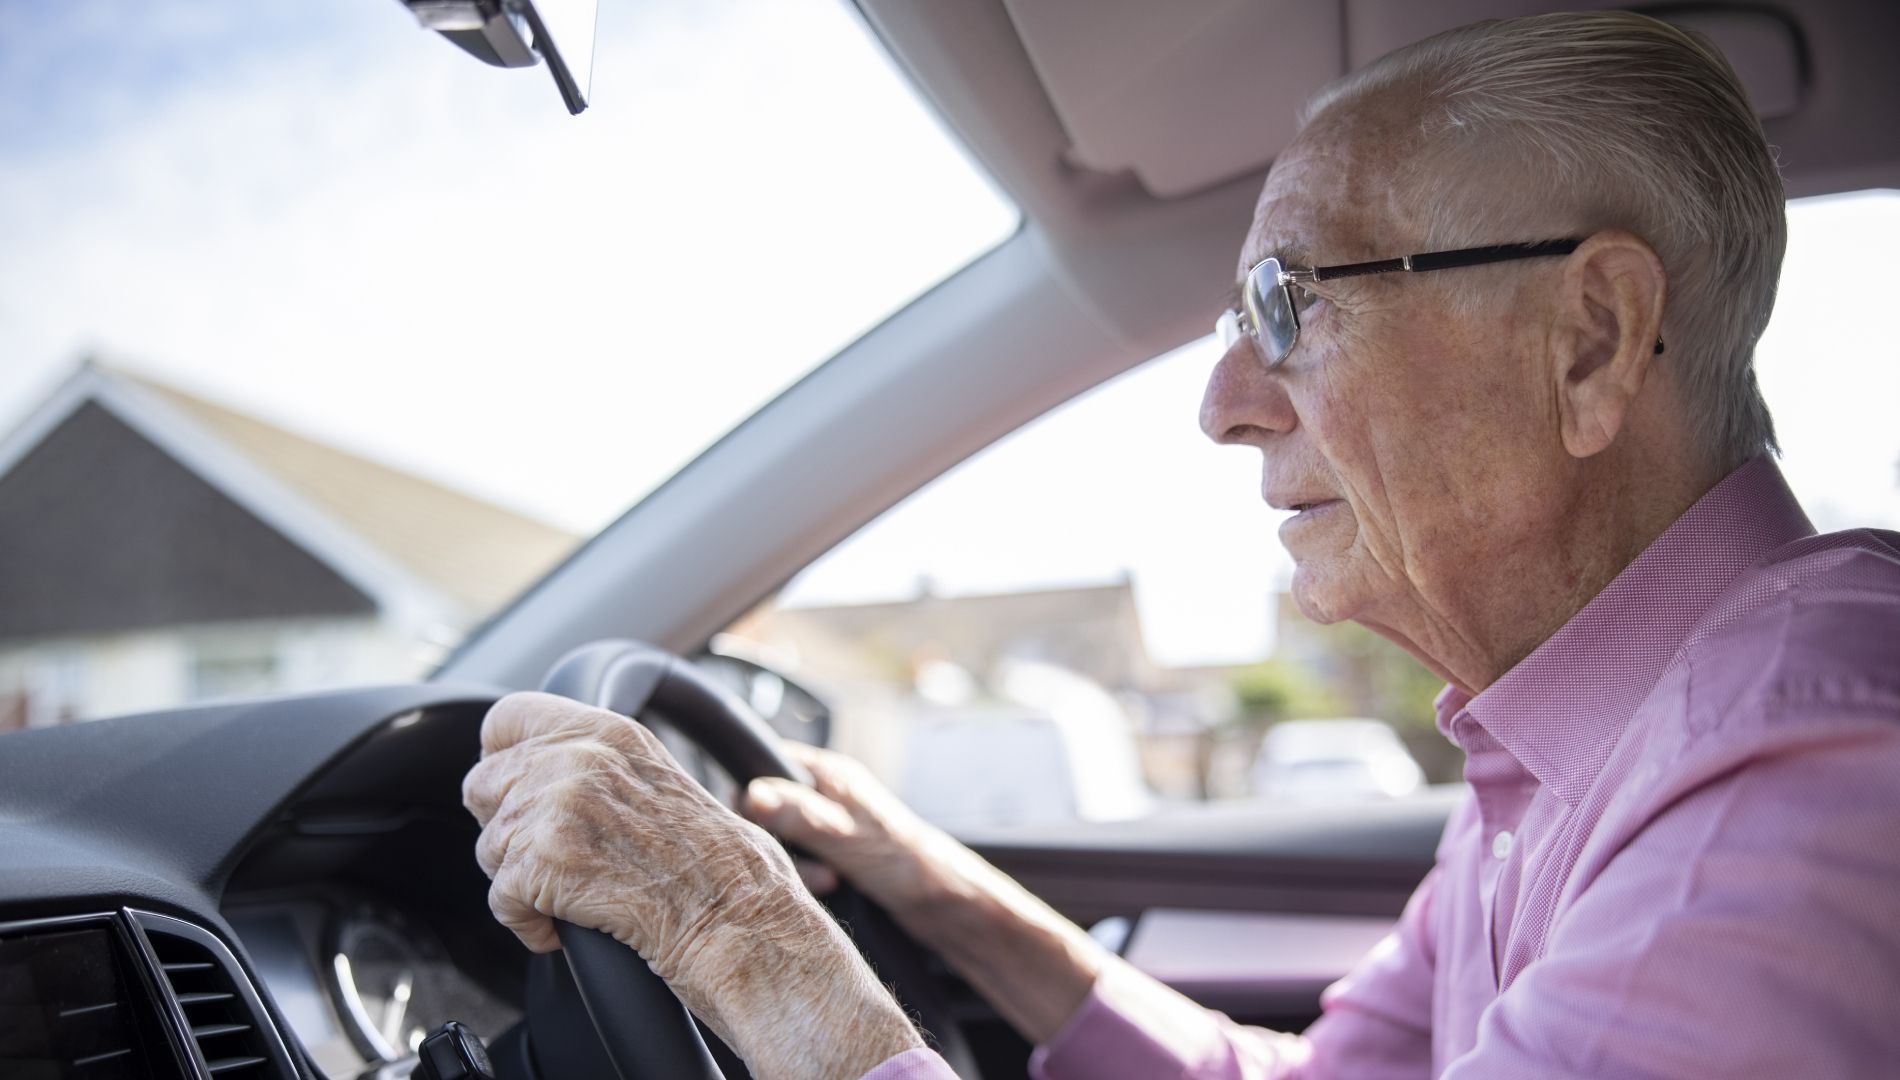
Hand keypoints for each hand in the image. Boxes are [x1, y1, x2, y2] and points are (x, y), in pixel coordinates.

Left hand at [461, 692, 921, 1079]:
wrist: (741, 920)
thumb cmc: (719, 866)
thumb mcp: (660, 780)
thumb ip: (597, 765)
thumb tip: (540, 772)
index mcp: (608, 731)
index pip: (506, 718)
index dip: (503, 759)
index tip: (514, 789)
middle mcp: (577, 758)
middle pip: (483, 785)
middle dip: (509, 828)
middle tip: (556, 858)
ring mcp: (557, 808)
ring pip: (489, 848)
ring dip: (523, 881)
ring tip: (577, 892)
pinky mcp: (541, 863)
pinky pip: (499, 900)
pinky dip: (528, 924)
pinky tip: (568, 925)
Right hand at [743, 744, 972, 921]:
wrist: (949, 906)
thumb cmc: (909, 863)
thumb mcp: (847, 838)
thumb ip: (800, 816)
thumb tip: (752, 795)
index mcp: (830, 775)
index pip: (765, 764)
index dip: (751, 795)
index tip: (755, 829)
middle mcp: (827, 795)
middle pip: (767, 808)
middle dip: (776, 841)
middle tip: (808, 867)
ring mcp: (829, 827)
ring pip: (782, 840)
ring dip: (795, 866)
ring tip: (828, 882)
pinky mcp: (834, 857)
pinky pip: (799, 864)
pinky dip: (805, 879)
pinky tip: (827, 891)